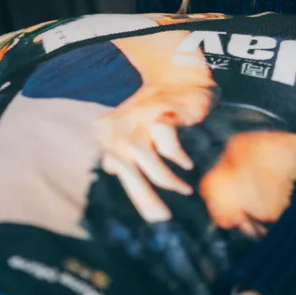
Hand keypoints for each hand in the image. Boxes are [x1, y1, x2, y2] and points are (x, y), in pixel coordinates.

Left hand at [95, 81, 212, 221]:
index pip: (121, 175)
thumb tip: (110, 168)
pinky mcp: (159, 115)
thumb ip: (123, 150)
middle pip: (131, 175)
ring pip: (150, 165)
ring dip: (170, 181)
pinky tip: (188, 164)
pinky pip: (169, 147)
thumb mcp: (132, 128)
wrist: (176, 77)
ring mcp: (137, 123)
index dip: (139, 198)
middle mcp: (117, 131)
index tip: (154, 217)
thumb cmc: (155, 108)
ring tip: (185, 190)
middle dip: (148, 199)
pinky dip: (179, 158)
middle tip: (164, 218)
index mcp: (107, 137)